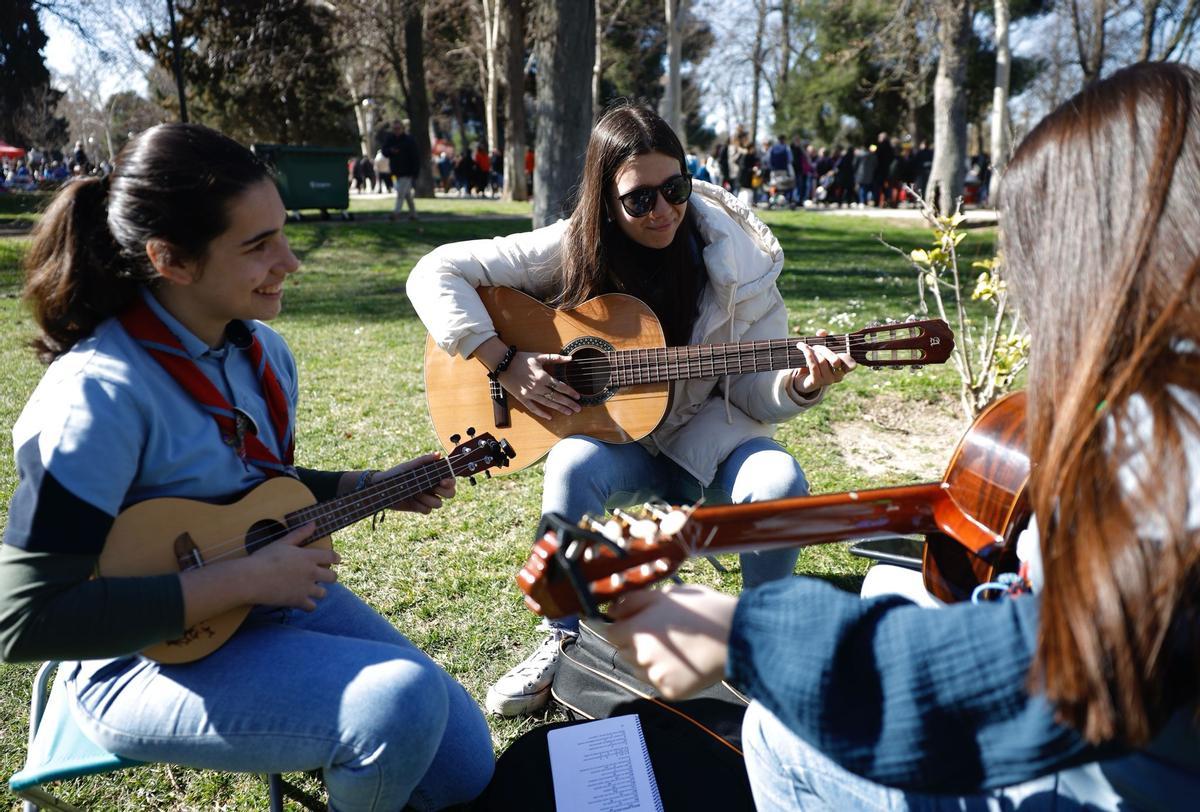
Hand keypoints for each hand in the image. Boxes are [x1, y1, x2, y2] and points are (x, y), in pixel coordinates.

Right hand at [244, 524, 338, 611]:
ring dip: (319, 591)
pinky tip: (303, 601)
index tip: (337, 560)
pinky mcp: (298, 601)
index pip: (332, 557)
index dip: (336, 558)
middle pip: (333, 577)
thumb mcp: (283, 542)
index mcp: (309, 557)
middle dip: (330, 576)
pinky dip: (308, 605)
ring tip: (311, 589)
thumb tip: (313, 523)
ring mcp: (306, 588)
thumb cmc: (265, 558)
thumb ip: (300, 534)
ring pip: (323, 593)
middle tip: (323, 576)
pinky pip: (311, 607)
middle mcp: (311, 573)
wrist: (252, 579)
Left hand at [375, 452, 455, 513]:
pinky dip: (420, 506)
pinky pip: (428, 510)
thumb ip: (424, 460)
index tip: (442, 481)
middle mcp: (433, 487)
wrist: (382, 489)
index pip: (451, 480)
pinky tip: (412, 500)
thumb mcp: (410, 466)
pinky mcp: (421, 507)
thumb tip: (438, 454)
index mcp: (433, 476)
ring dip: (428, 499)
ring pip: (439, 503)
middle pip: (451, 494)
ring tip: (416, 493)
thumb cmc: (396, 474)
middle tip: (434, 487)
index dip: (451, 482)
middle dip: (444, 492)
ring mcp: (428, 498)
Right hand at [500, 351, 581, 418]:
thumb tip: (570, 358)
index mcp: (542, 376)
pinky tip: (550, 417)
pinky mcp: (522, 398)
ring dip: (559, 408)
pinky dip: (541, 413)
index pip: (560, 386)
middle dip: (568, 403)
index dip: (570, 392)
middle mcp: (537, 387)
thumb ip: (555, 358)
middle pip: (556, 397)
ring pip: (547, 403)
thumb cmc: (521, 359)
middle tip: (578, 409)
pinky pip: (533, 408)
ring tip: (569, 413)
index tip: (578, 397)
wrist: (502, 363)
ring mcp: (529, 394)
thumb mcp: (539, 356)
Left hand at [605, 585, 737, 699]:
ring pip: (638, 669)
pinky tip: (684, 662)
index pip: (609, 634)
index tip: (631, 624)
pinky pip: (657, 682)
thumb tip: (610, 612)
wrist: (738, 637)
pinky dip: (665, 674)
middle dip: (635, 643)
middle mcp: (642, 657)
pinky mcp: (670, 691)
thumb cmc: (703, 610)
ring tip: (675, 648)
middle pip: (623, 652)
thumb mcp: (666, 594)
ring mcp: (656, 677)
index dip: (620, 628)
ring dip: (648, 661)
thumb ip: (633, 602)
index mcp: (637, 630)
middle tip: (662, 634)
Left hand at [791, 328, 856, 395]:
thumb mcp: (821, 349)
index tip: (841, 351)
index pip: (851, 364)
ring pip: (822, 361)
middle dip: (824, 349)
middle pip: (835, 360)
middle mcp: (838, 376)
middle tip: (815, 346)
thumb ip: (823, 339)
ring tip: (806, 347)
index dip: (848, 358)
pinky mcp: (816, 382)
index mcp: (843, 368)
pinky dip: (808, 355)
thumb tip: (822, 332)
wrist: (803, 378)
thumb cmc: (816, 361)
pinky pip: (813, 366)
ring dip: (813, 351)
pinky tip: (803, 348)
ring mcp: (827, 380)